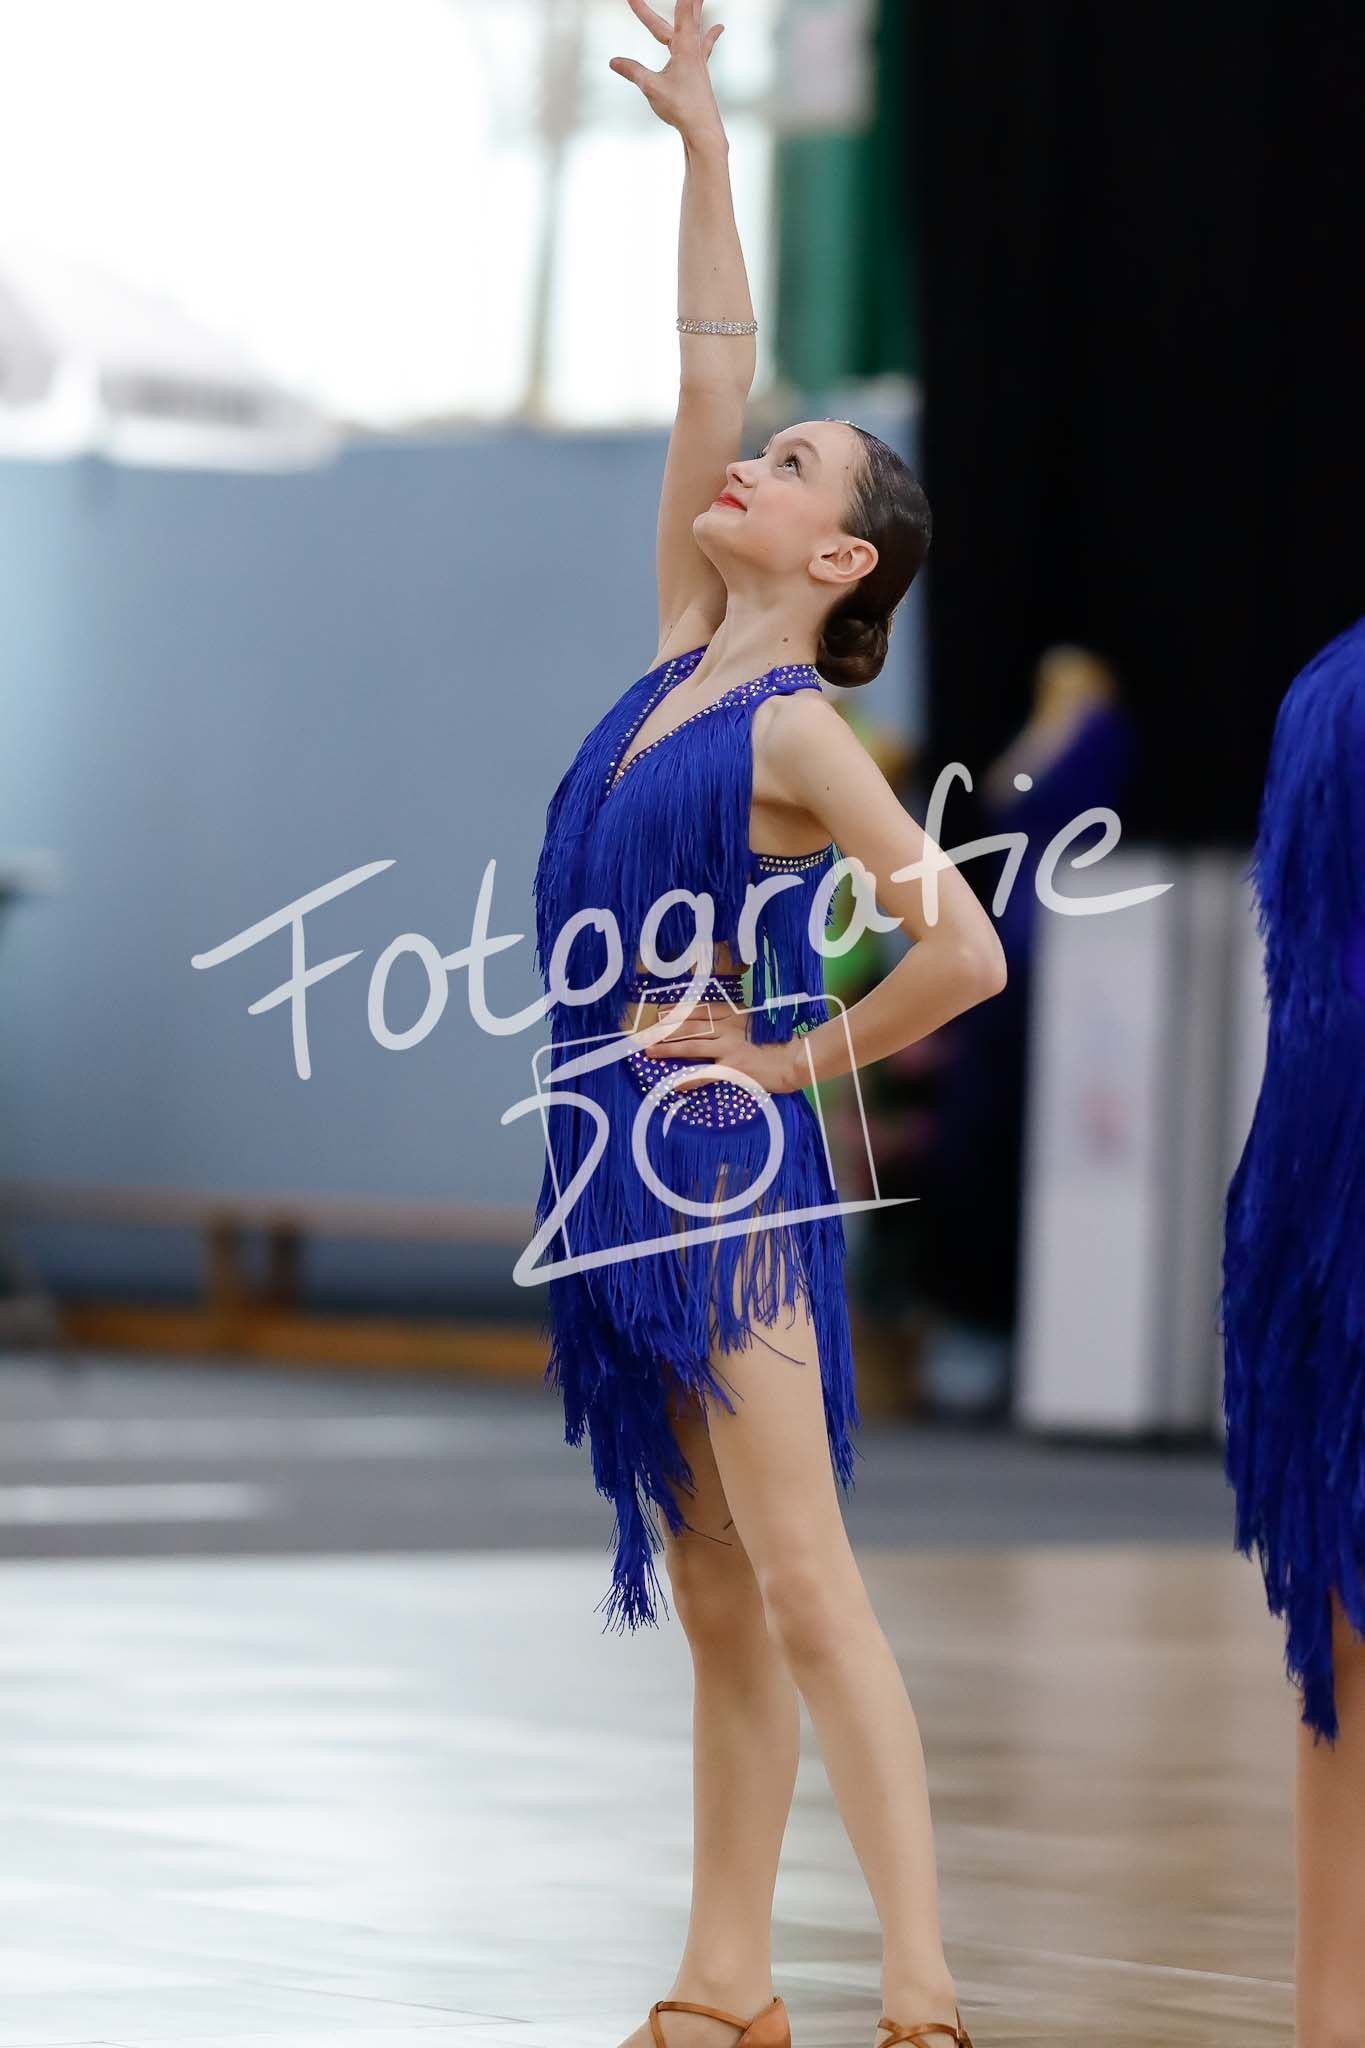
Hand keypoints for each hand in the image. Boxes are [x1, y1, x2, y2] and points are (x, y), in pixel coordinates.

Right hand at [609, 0, 726, 144]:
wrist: (703, 129)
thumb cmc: (680, 108)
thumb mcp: (651, 88)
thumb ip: (633, 72)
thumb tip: (612, 61)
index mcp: (684, 47)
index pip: (679, 10)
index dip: (664, 3)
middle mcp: (693, 48)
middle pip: (688, 14)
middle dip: (688, 0)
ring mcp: (698, 59)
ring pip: (696, 25)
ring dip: (697, 8)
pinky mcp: (699, 70)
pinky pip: (704, 44)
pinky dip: (710, 34)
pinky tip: (719, 28)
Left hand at [631, 999, 800, 1096]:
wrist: (796, 1058)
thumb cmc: (778, 1043)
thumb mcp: (755, 1024)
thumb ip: (734, 1023)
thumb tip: (711, 1028)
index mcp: (734, 1015)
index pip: (698, 1011)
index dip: (677, 1013)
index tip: (659, 1015)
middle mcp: (728, 1028)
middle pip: (689, 1027)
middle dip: (664, 1031)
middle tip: (644, 1035)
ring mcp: (730, 1048)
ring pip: (692, 1046)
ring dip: (668, 1048)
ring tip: (650, 1051)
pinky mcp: (733, 1068)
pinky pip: (705, 1074)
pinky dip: (688, 1078)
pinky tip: (674, 1083)